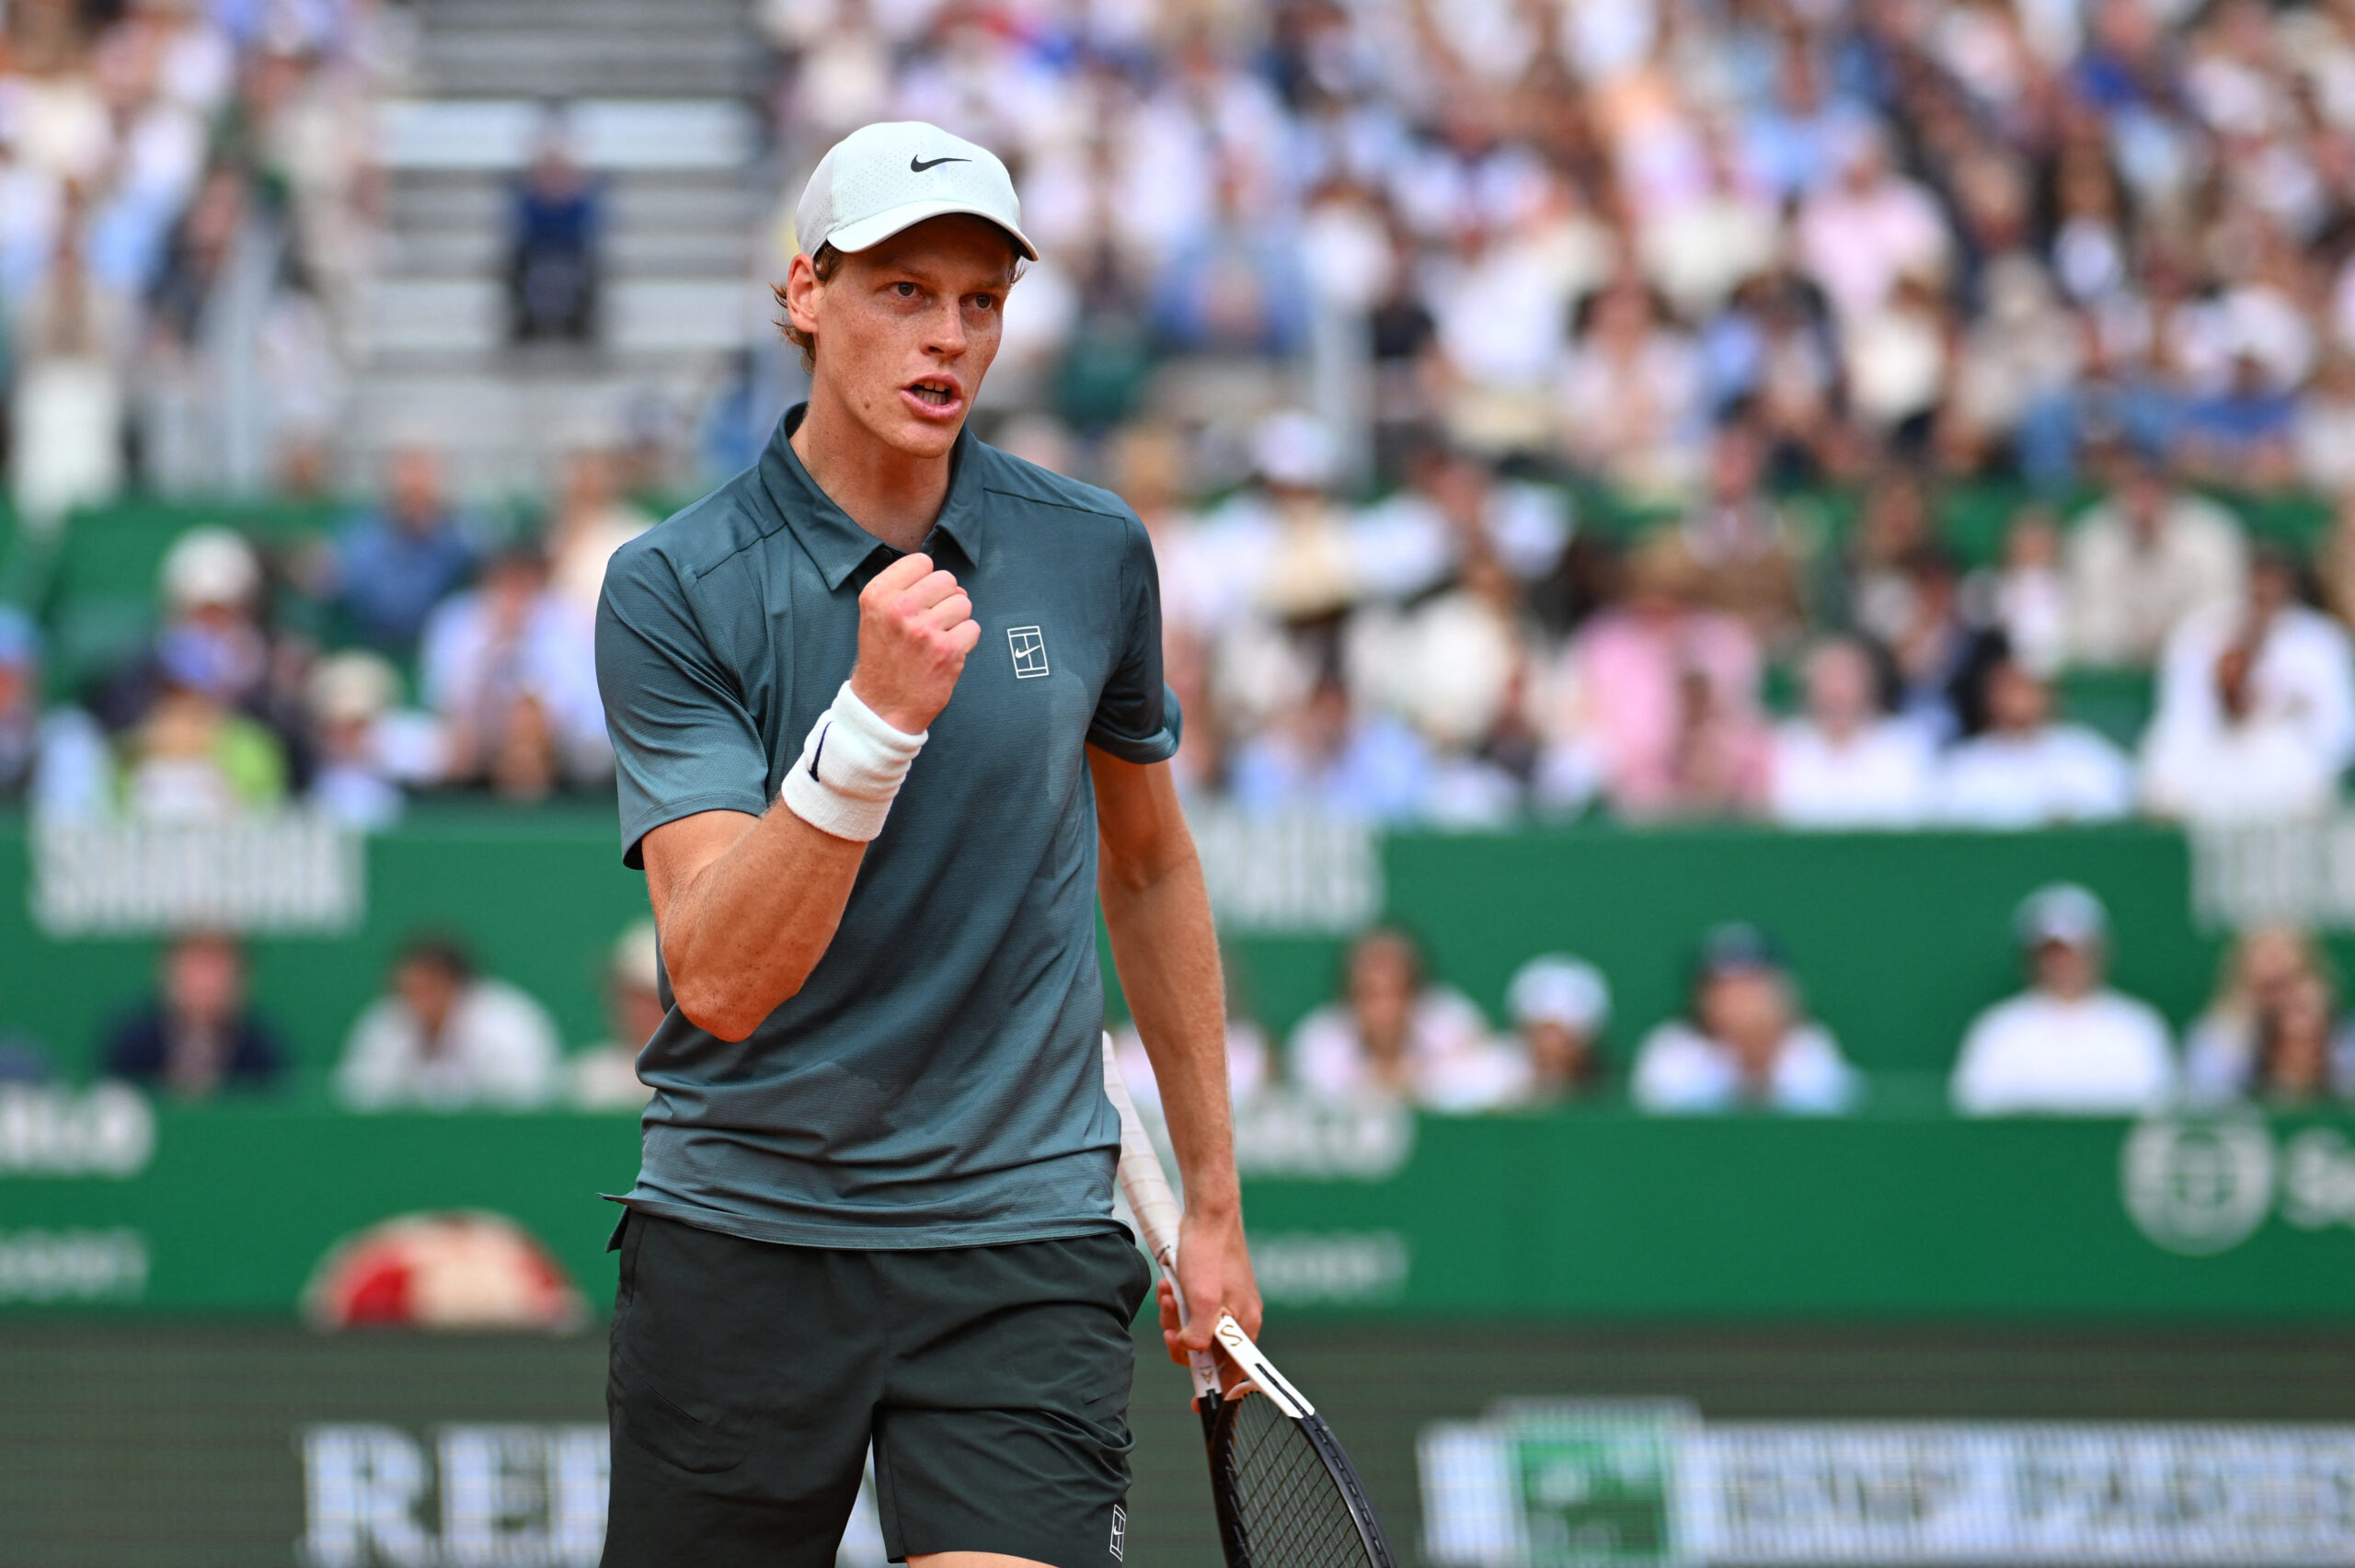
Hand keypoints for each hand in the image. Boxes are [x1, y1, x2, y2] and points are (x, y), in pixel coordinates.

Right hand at [850, 553, 978, 732]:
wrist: (882, 707)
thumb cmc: (883, 658)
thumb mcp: (875, 615)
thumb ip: (903, 589)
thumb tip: (949, 582)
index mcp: (878, 595)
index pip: (922, 562)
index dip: (926, 580)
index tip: (920, 600)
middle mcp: (899, 609)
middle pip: (947, 579)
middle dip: (945, 599)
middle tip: (932, 622)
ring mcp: (924, 630)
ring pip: (964, 603)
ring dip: (957, 620)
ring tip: (938, 638)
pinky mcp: (947, 651)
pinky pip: (973, 628)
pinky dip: (965, 641)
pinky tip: (947, 653)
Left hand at [1158, 1205, 1260, 1396]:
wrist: (1207, 1215)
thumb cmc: (1209, 1254)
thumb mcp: (1203, 1299)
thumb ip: (1199, 1333)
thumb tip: (1190, 1351)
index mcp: (1244, 1326)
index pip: (1236, 1373)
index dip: (1216, 1390)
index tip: (1197, 1404)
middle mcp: (1238, 1319)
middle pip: (1205, 1353)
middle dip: (1181, 1340)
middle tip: (1170, 1322)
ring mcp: (1225, 1305)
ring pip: (1192, 1331)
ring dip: (1174, 1318)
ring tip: (1168, 1294)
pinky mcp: (1211, 1292)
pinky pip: (1189, 1311)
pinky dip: (1176, 1304)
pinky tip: (1169, 1286)